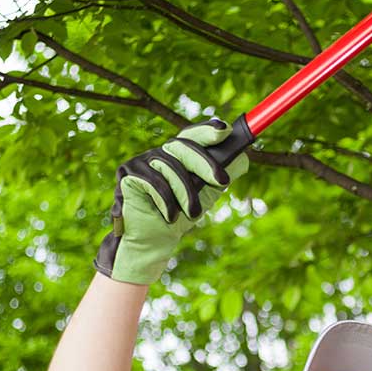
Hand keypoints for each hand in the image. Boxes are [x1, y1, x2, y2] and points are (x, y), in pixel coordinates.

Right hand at [93, 119, 248, 284]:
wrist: (154, 241)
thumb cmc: (180, 216)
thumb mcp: (206, 194)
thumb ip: (220, 176)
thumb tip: (243, 159)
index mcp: (177, 155)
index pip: (193, 135)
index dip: (207, 130)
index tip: (225, 129)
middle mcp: (158, 153)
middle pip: (183, 146)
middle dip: (205, 164)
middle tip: (223, 181)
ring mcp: (141, 161)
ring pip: (170, 166)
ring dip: (185, 193)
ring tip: (191, 214)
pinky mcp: (127, 173)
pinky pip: (152, 181)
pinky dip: (165, 201)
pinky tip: (168, 215)